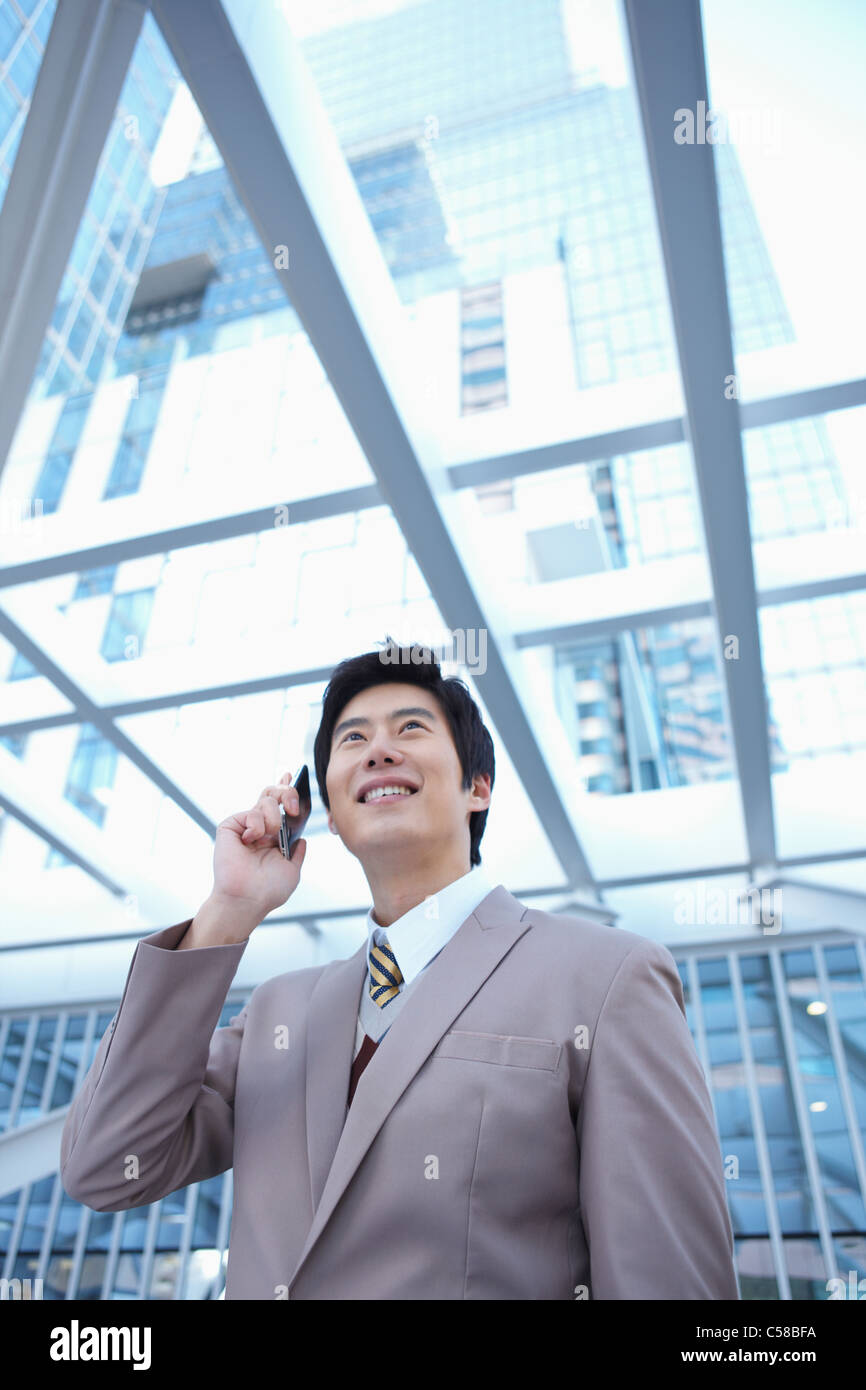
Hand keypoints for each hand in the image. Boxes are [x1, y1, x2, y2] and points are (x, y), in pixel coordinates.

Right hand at [210, 772, 306, 919]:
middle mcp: (259, 827)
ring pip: (266, 801)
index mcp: (273, 836)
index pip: (280, 806)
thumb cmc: (268, 890)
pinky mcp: (230, 826)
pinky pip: (250, 812)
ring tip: (269, 837)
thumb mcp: (292, 870)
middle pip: (273, 794)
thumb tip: (302, 839)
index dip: (285, 788)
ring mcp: (245, 826)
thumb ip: (298, 852)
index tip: (292, 774)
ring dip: (274, 818)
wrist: (248, 899)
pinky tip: (251, 840)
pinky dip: (257, 825)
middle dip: (287, 791)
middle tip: (294, 807)